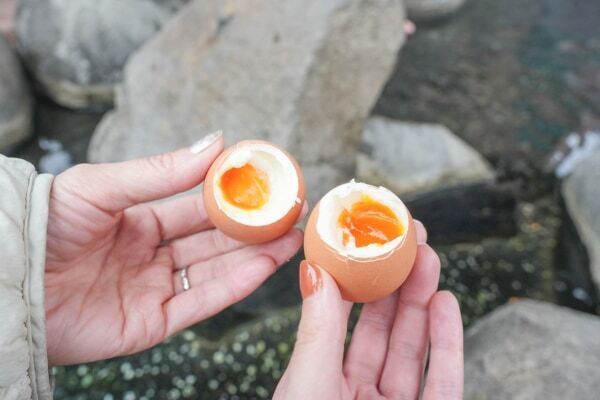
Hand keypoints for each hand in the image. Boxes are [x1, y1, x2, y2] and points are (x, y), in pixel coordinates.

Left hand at [44, 132, 303, 365]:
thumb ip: (161, 171)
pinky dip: (232, 287)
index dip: (232, 198)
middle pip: (213, 241)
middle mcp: (151, 256)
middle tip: (292, 215)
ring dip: (254, 257)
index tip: (266, 185)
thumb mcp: (102, 186)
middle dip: (254, 229)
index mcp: (139, 222)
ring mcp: (153, 290)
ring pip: (214, 271)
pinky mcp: (151, 324)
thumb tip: (216, 142)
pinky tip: (262, 268)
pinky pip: (198, 303)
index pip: (197, 208)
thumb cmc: (46, 225)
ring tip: (291, 239)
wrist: (10, 278)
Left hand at [274, 224, 462, 399]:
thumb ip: (317, 333)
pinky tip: (446, 304)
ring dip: (424, 303)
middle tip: (407, 243)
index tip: (366, 247)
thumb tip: (314, 270)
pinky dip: (448, 343)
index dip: (357, 282)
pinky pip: (444, 383)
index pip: (342, 323)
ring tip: (429, 259)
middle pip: (385, 331)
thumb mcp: (307, 383)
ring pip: (415, 350)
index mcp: (324, 382)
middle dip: (398, 284)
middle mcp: (360, 394)